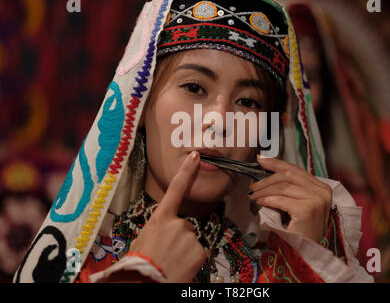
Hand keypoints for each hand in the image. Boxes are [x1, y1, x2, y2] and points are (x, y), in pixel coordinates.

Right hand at [129, 151, 206, 281]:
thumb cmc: (138, 264)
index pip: (175, 189)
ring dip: (184, 249)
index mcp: (160, 218)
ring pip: (190, 240)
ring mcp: (190, 237)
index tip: (197, 157)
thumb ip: (158, 229)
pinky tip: (180, 267)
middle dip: (178, 238)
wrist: (145, 283)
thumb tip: (165, 230)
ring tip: (170, 262)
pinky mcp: (200, 251)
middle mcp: (178, 224)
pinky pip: (197, 252)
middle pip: (183, 225)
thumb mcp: (143, 240)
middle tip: (165, 254)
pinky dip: (191, 259)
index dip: (186, 171)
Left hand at [249, 156, 331, 242]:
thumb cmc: (301, 231)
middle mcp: (322, 191)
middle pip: (288, 175)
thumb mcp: (298, 204)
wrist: (308, 254)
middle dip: (267, 178)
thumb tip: (268, 173)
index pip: (296, 170)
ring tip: (253, 196)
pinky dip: (266, 200)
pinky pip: (280, 199)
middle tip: (252, 185)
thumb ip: (291, 189)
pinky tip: (258, 203)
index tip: (261, 160)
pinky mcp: (307, 210)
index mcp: (322, 187)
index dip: (277, 163)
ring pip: (282, 186)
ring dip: (263, 190)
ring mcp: (316, 200)